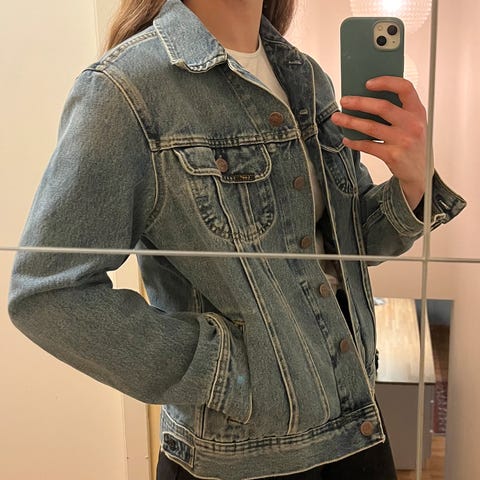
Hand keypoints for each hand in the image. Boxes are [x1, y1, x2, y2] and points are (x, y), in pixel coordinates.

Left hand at [331, 76, 427, 209]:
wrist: (418, 171)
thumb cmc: (411, 142)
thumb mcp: (412, 123)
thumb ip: (398, 111)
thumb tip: (365, 98)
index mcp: (418, 111)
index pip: (405, 88)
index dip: (386, 82)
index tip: (367, 83)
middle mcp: (412, 124)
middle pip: (382, 107)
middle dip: (359, 102)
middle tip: (343, 101)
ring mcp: (403, 141)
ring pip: (370, 127)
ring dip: (350, 121)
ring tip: (337, 118)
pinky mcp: (393, 156)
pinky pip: (367, 146)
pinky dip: (354, 142)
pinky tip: (346, 139)